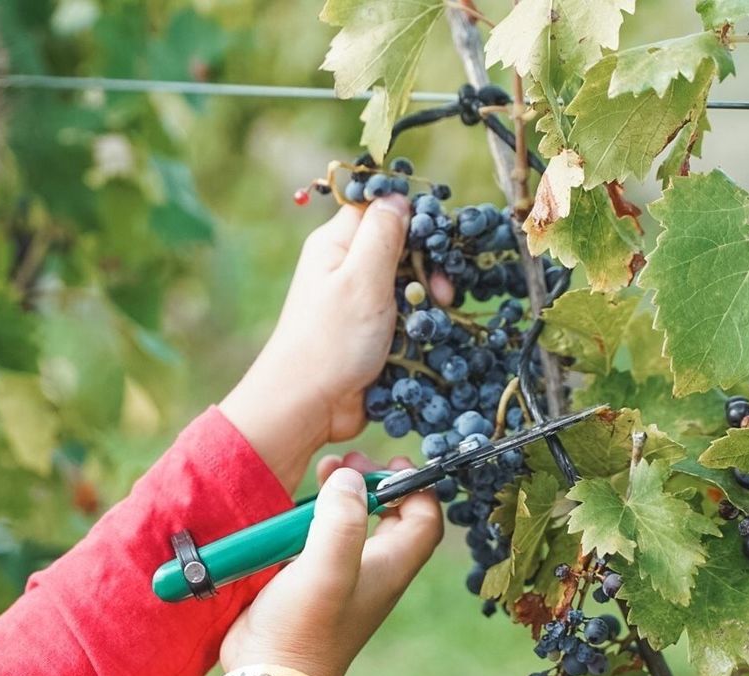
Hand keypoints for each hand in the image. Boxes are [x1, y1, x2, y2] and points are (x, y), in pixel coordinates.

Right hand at [218, 453, 443, 675]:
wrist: (267, 674)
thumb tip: (350, 477)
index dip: (416, 486)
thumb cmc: (304, 628)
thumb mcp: (327, 570)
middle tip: (347, 462)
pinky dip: (312, 516)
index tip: (391, 462)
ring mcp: (341, 575)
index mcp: (389, 566)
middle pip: (390, 515)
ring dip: (339, 495)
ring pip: (352, 523)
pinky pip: (320, 538)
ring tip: (320, 472)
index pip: (425, 519)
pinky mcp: (310, 579)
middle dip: (372, 482)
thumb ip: (342, 521)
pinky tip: (293, 508)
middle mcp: (371, 569)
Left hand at [220, 197, 409, 488]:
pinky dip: (418, 327)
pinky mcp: (369, 334)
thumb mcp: (361, 278)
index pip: (381, 208)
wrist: (308, 405)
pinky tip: (427, 339)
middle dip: (427, 266)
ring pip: (407, 286)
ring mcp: (358, 302)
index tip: (437, 242)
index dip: (414, 218)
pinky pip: (404, 319)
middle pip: (400, 248)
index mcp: (336, 244)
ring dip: (426, 300)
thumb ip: (382, 233)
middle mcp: (346, 268)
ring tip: (434, 316)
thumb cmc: (330, 340)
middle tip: (440, 292)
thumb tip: (396, 197)